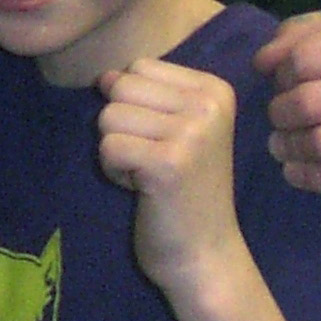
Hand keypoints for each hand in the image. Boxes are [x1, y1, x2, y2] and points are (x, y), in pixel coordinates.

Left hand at [97, 60, 242, 294]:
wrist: (204, 254)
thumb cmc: (184, 191)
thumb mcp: (177, 128)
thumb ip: (146, 95)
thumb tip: (105, 76)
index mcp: (215, 89)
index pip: (139, 66)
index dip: (135, 106)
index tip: (162, 142)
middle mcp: (209, 104)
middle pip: (121, 86)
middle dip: (121, 126)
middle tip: (151, 159)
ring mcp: (191, 132)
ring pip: (109, 116)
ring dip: (116, 150)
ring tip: (147, 174)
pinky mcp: (167, 163)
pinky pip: (107, 147)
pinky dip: (113, 171)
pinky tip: (141, 188)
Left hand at [253, 4, 320, 198]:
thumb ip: (304, 31)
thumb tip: (263, 63)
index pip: (304, 59)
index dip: (280, 74)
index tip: (282, 82)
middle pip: (308, 104)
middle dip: (278, 112)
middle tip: (279, 115)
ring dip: (288, 147)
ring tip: (283, 142)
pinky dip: (308, 178)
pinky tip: (298, 168)